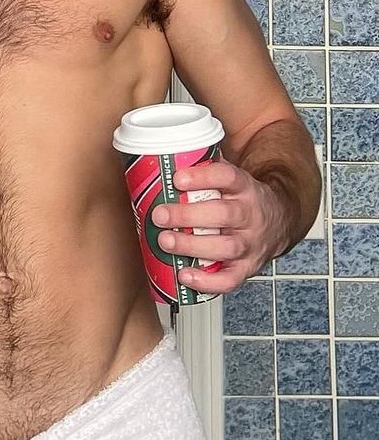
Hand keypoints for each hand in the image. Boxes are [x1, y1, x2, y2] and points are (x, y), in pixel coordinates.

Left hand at [151, 158, 287, 295]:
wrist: (279, 221)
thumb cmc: (242, 199)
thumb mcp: (232, 179)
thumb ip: (206, 170)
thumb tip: (163, 157)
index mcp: (246, 188)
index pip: (228, 177)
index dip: (203, 177)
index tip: (177, 178)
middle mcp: (251, 216)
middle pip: (224, 214)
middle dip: (188, 215)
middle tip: (159, 215)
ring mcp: (251, 244)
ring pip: (226, 247)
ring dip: (193, 246)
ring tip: (165, 241)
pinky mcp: (248, 268)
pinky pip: (231, 280)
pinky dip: (207, 282)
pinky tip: (184, 275)